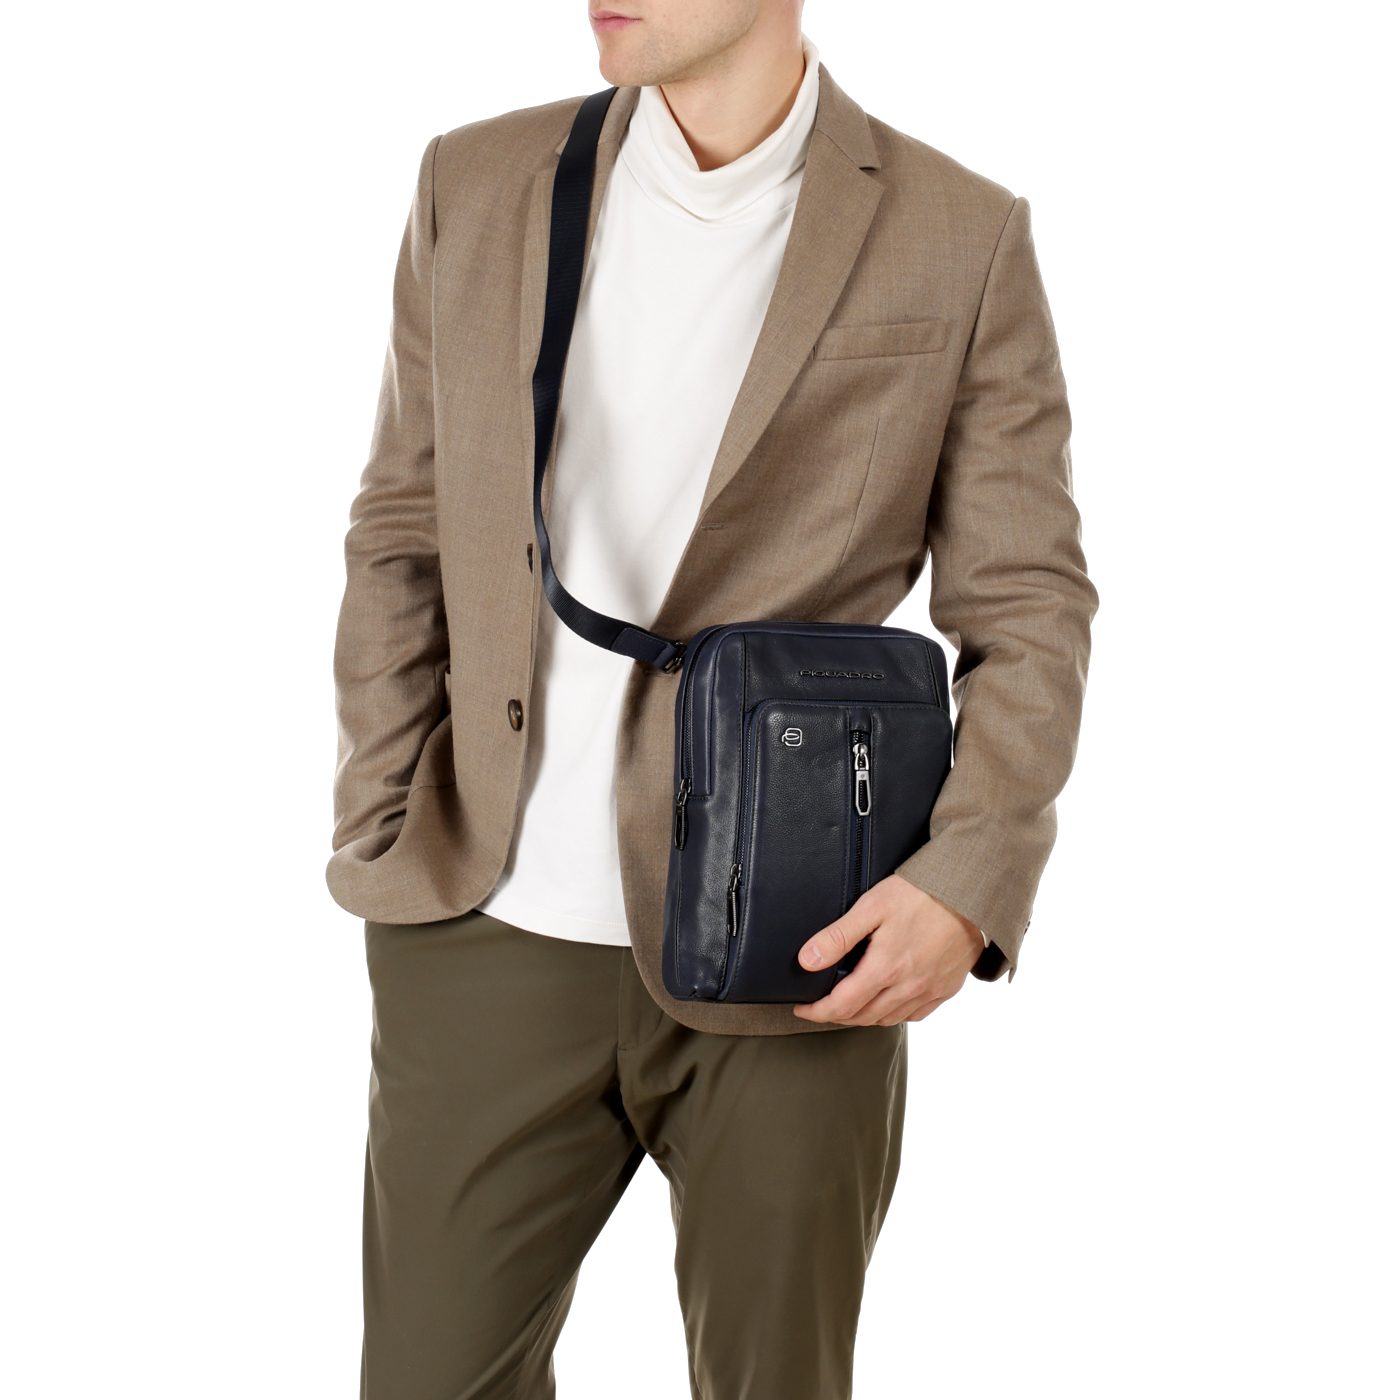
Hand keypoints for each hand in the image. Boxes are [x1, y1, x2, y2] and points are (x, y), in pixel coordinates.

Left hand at [793, 875, 983, 1025]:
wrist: (970, 893)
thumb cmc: (920, 893)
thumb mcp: (871, 907)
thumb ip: (837, 937)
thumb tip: (807, 961)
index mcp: (885, 969)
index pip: (841, 1006)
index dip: (817, 1012)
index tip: (803, 1009)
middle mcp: (908, 987)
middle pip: (862, 1017)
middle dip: (836, 1016)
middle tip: (821, 1007)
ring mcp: (930, 991)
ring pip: (887, 1020)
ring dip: (863, 1017)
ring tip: (849, 1005)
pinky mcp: (947, 988)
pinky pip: (915, 1015)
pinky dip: (894, 1015)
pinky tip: (886, 1003)